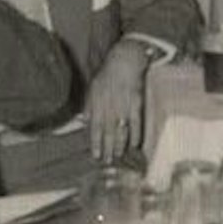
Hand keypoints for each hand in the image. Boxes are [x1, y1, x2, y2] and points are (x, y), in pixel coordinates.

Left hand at [85, 41, 152, 160]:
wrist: (124, 63)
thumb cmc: (106, 76)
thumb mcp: (92, 90)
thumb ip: (89, 108)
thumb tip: (85, 123)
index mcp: (97, 106)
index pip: (95, 129)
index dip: (95, 143)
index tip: (96, 155)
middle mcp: (110, 109)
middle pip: (108, 133)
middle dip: (107, 148)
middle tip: (108, 161)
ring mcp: (124, 108)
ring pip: (121, 130)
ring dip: (120, 145)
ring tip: (118, 156)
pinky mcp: (137, 104)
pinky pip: (136, 123)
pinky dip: (136, 134)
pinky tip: (135, 144)